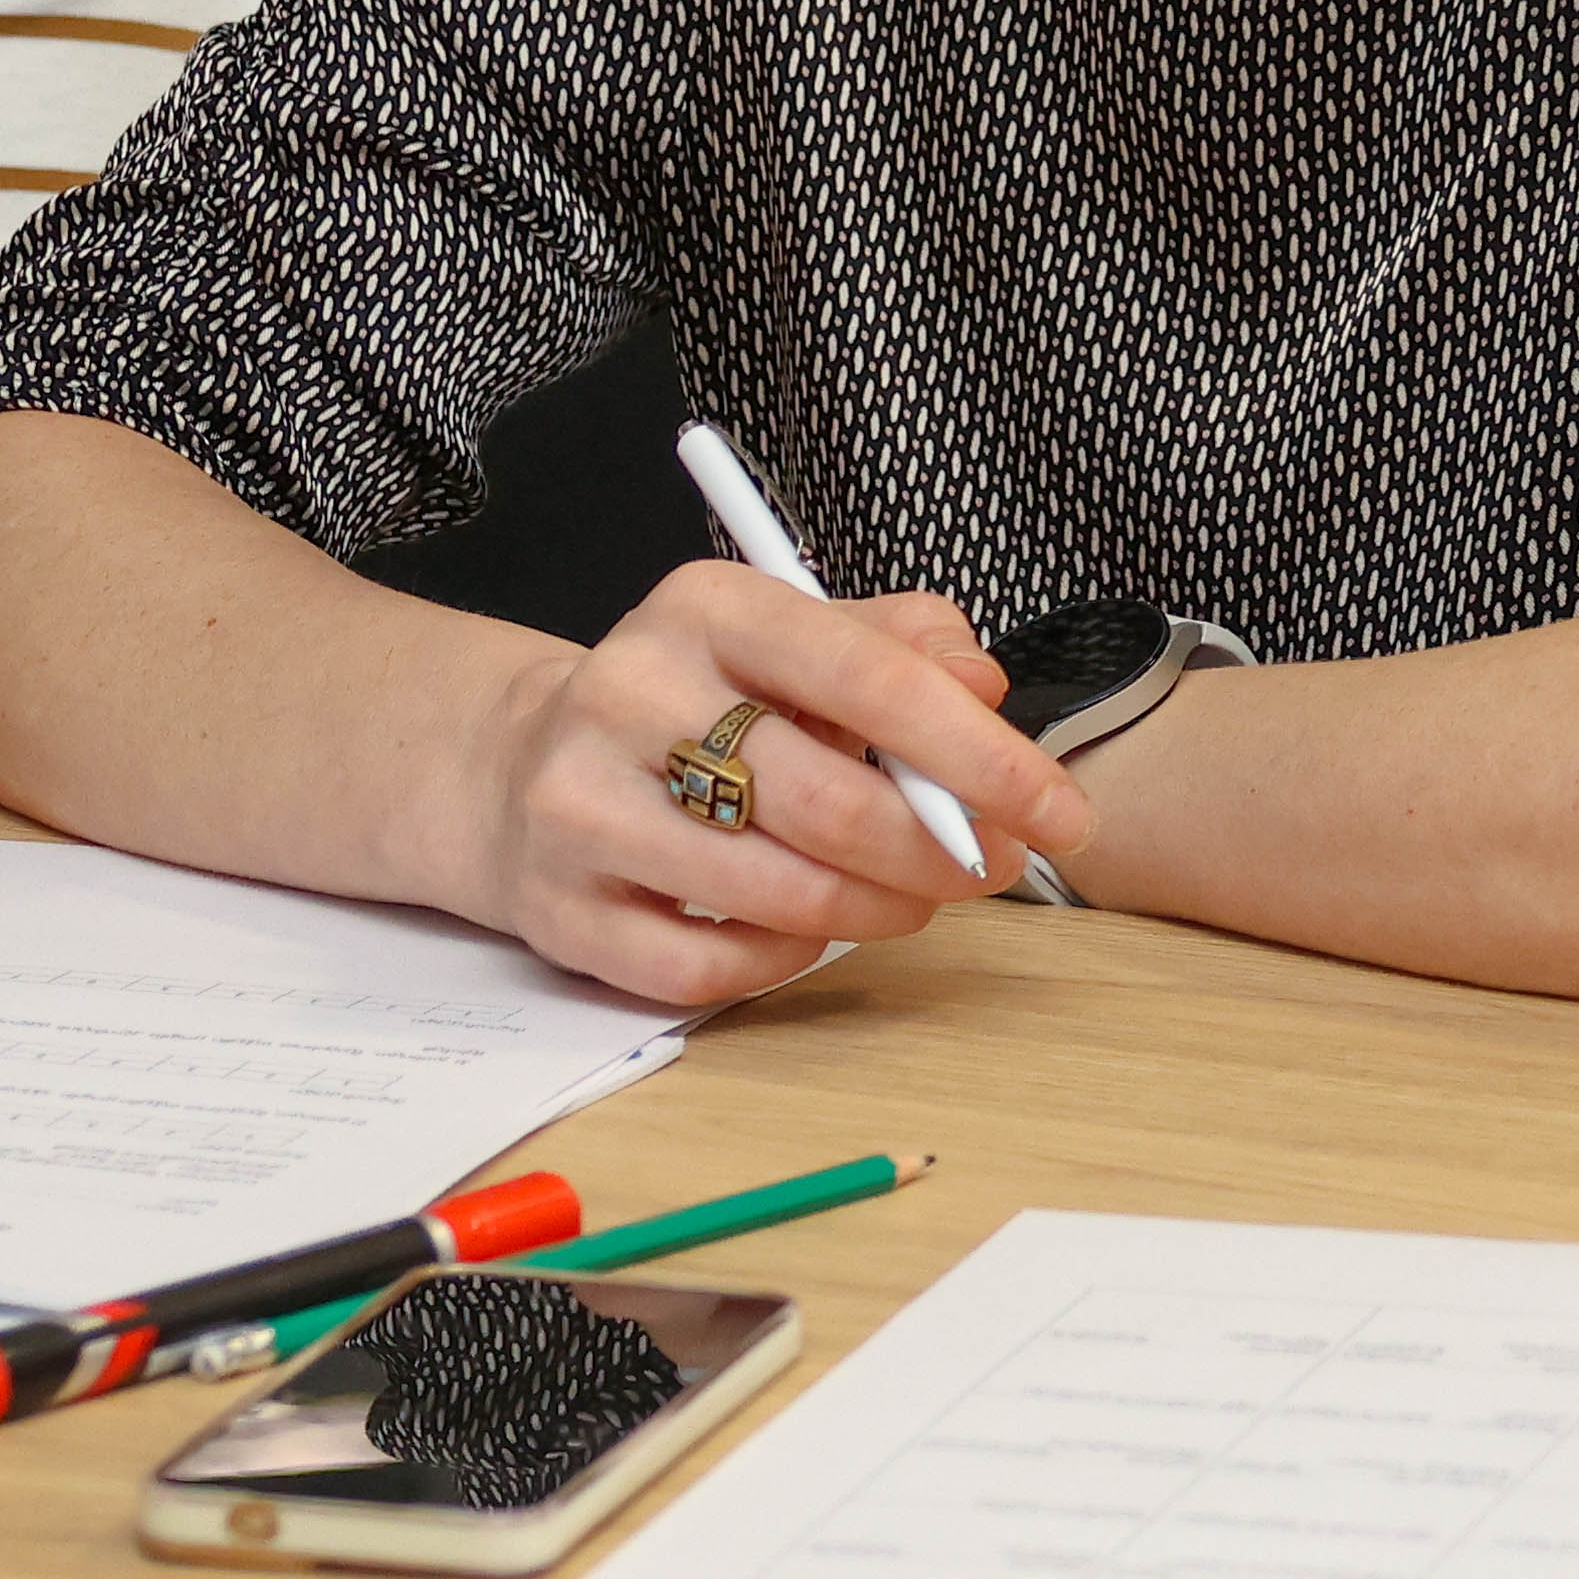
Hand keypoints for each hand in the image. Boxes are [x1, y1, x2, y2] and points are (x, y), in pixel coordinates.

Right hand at [444, 559, 1097, 1010]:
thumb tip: (985, 686)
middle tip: (990, 866)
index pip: (870, 679)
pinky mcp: (561, 910)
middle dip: (939, 851)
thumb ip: (903, 646)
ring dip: (878, 911)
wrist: (516, 763)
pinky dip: (787, 961)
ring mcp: (581, 808)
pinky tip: (807, 928)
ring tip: (909, 896)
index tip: (1062, 811)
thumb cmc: (699, 702)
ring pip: (778, 896)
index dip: (984, 756)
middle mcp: (629, 695)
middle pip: (828, 804)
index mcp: (706, 608)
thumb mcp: (794, 639)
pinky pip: (711, 970)